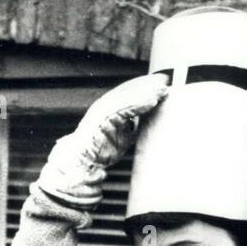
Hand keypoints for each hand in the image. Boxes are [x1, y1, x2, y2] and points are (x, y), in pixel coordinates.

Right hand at [37, 73, 168, 206]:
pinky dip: (139, 104)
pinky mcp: (102, 119)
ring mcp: (102, 111)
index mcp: (109, 109)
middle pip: (129, 91)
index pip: (129, 94)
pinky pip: (124, 108)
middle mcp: (105, 106)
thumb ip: (133, 130)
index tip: (163, 86)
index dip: (146, 88)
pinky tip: (153, 101)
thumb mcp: (122, 138)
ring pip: (128, 97)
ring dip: (146, 92)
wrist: (79, 164)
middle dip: (148, 85)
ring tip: (163, 89)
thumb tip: (149, 126)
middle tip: (167, 82)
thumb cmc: (98, 153)